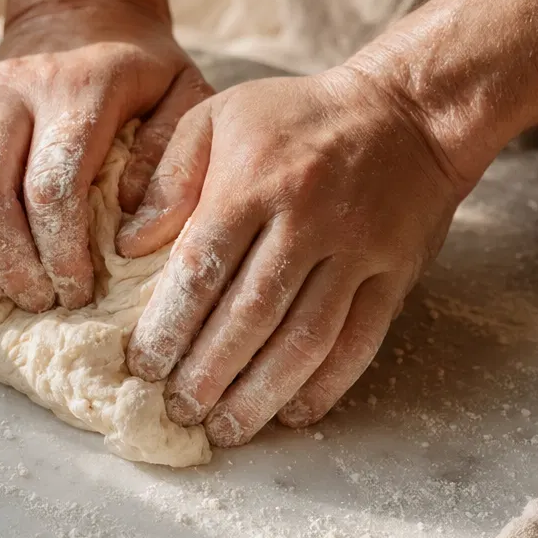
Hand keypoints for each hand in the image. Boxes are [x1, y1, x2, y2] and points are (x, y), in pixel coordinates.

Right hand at [0, 0, 211, 311]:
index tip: (77, 291)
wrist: (74, 11)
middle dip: (6, 265)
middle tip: (35, 301)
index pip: (51, 187)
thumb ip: (175, 162)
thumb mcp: (185, 95)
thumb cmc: (135, 71)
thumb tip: (134, 236)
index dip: (59, 253)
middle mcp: (2, 91)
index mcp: (73, 87)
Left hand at [118, 68, 465, 445]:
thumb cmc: (295, 118)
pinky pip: (360, 342)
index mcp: (252, 185)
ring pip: (306, 339)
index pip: (202, 268)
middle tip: (178, 411)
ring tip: (225, 428)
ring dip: (261, 392)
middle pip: (252, 314)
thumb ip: (167, 175)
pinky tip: (291, 413)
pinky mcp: (395, 275)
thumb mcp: (218, 117)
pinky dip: (326, 385)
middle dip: (209, 372)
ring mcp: (357, 252)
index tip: (143, 366)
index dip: (170, 325)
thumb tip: (128, 244)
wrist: (409, 109)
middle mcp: (306, 222)